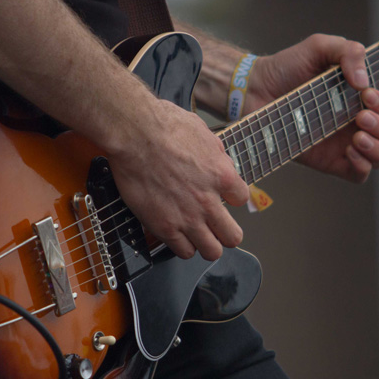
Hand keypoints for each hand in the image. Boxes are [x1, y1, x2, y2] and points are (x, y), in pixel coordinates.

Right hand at [106, 100, 248, 260]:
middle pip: (233, 236)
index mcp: (223, 176)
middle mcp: (209, 201)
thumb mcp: (204, 134)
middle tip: (216, 227)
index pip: (242, 199)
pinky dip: (183, 246)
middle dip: (226, 232)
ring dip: (206, 244)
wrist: (135, 134)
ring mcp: (187, 218)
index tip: (223, 197)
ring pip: (211, 251)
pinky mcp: (164, 227)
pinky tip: (177, 236)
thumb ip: (216, 156)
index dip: (232, 198)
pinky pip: (184, 252)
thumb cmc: (164, 126)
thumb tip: (219, 163)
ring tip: (198, 236)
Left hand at [244, 34, 378, 181]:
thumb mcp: (319, 47)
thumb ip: (348, 52)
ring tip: (358, 136)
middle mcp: (356, 121)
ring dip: (378, 146)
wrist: (256, 90)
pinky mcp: (330, 162)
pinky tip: (351, 151)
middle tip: (360, 115)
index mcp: (360, 97)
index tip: (368, 94)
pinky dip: (363, 165)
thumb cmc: (287, 67)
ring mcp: (344, 143)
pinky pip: (359, 174)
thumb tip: (364, 82)